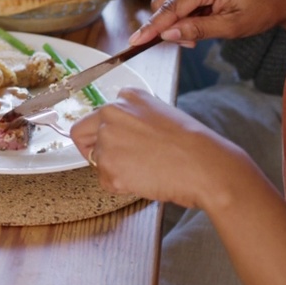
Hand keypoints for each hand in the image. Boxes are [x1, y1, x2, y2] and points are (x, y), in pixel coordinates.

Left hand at [70, 88, 249, 208]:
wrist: (204, 166)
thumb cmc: (191, 145)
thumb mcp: (160, 116)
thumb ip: (133, 120)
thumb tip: (117, 134)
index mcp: (125, 98)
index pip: (94, 116)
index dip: (101, 135)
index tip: (111, 144)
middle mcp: (111, 113)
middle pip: (82, 136)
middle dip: (95, 151)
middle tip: (121, 162)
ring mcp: (108, 138)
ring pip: (96, 162)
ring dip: (115, 171)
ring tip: (145, 170)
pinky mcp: (109, 165)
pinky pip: (106, 182)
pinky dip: (121, 186)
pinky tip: (144, 179)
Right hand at [129, 0, 285, 47]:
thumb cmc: (262, 11)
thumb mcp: (232, 27)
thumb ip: (197, 30)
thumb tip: (167, 34)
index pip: (171, 7)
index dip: (152, 27)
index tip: (135, 42)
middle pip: (163, 1)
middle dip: (168, 25)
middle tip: (189, 43)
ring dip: (175, 20)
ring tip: (198, 33)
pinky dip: (182, 13)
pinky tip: (201, 20)